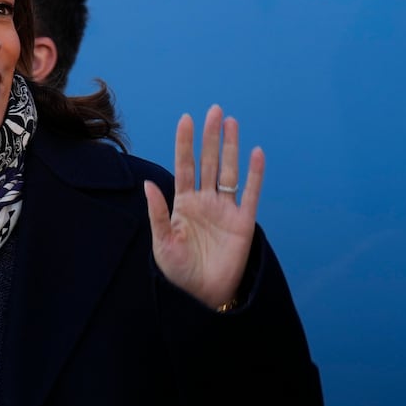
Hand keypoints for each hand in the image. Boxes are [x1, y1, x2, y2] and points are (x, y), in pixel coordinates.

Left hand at [143, 104, 263, 308]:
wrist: (203, 295)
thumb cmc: (179, 271)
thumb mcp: (162, 243)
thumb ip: (157, 213)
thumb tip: (149, 184)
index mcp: (183, 204)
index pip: (185, 167)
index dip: (185, 143)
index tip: (185, 119)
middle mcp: (205, 201)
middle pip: (209, 162)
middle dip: (210, 137)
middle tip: (213, 110)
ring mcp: (225, 209)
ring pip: (229, 171)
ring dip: (230, 147)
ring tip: (231, 122)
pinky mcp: (243, 221)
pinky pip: (250, 193)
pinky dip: (255, 173)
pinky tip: (256, 153)